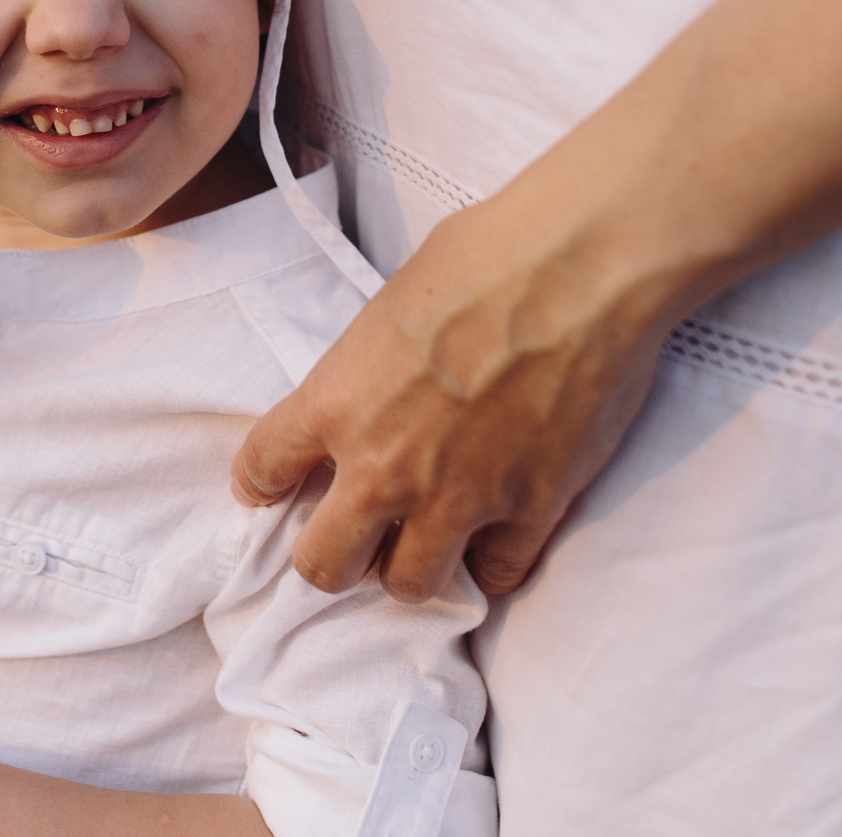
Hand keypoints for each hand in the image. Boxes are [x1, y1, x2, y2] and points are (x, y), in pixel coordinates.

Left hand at [230, 191, 682, 600]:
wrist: (580, 268)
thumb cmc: (486, 255)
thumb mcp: (392, 302)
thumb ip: (371, 363)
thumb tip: (382, 377)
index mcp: (337, 401)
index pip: (264, 468)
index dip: (261, 483)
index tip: (268, 489)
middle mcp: (385, 466)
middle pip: (323, 565)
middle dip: (333, 555)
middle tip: (354, 534)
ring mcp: (459, 498)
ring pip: (408, 585)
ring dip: (411, 565)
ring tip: (425, 539)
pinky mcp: (531, 510)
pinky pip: (495, 575)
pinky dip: (491, 561)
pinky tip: (494, 537)